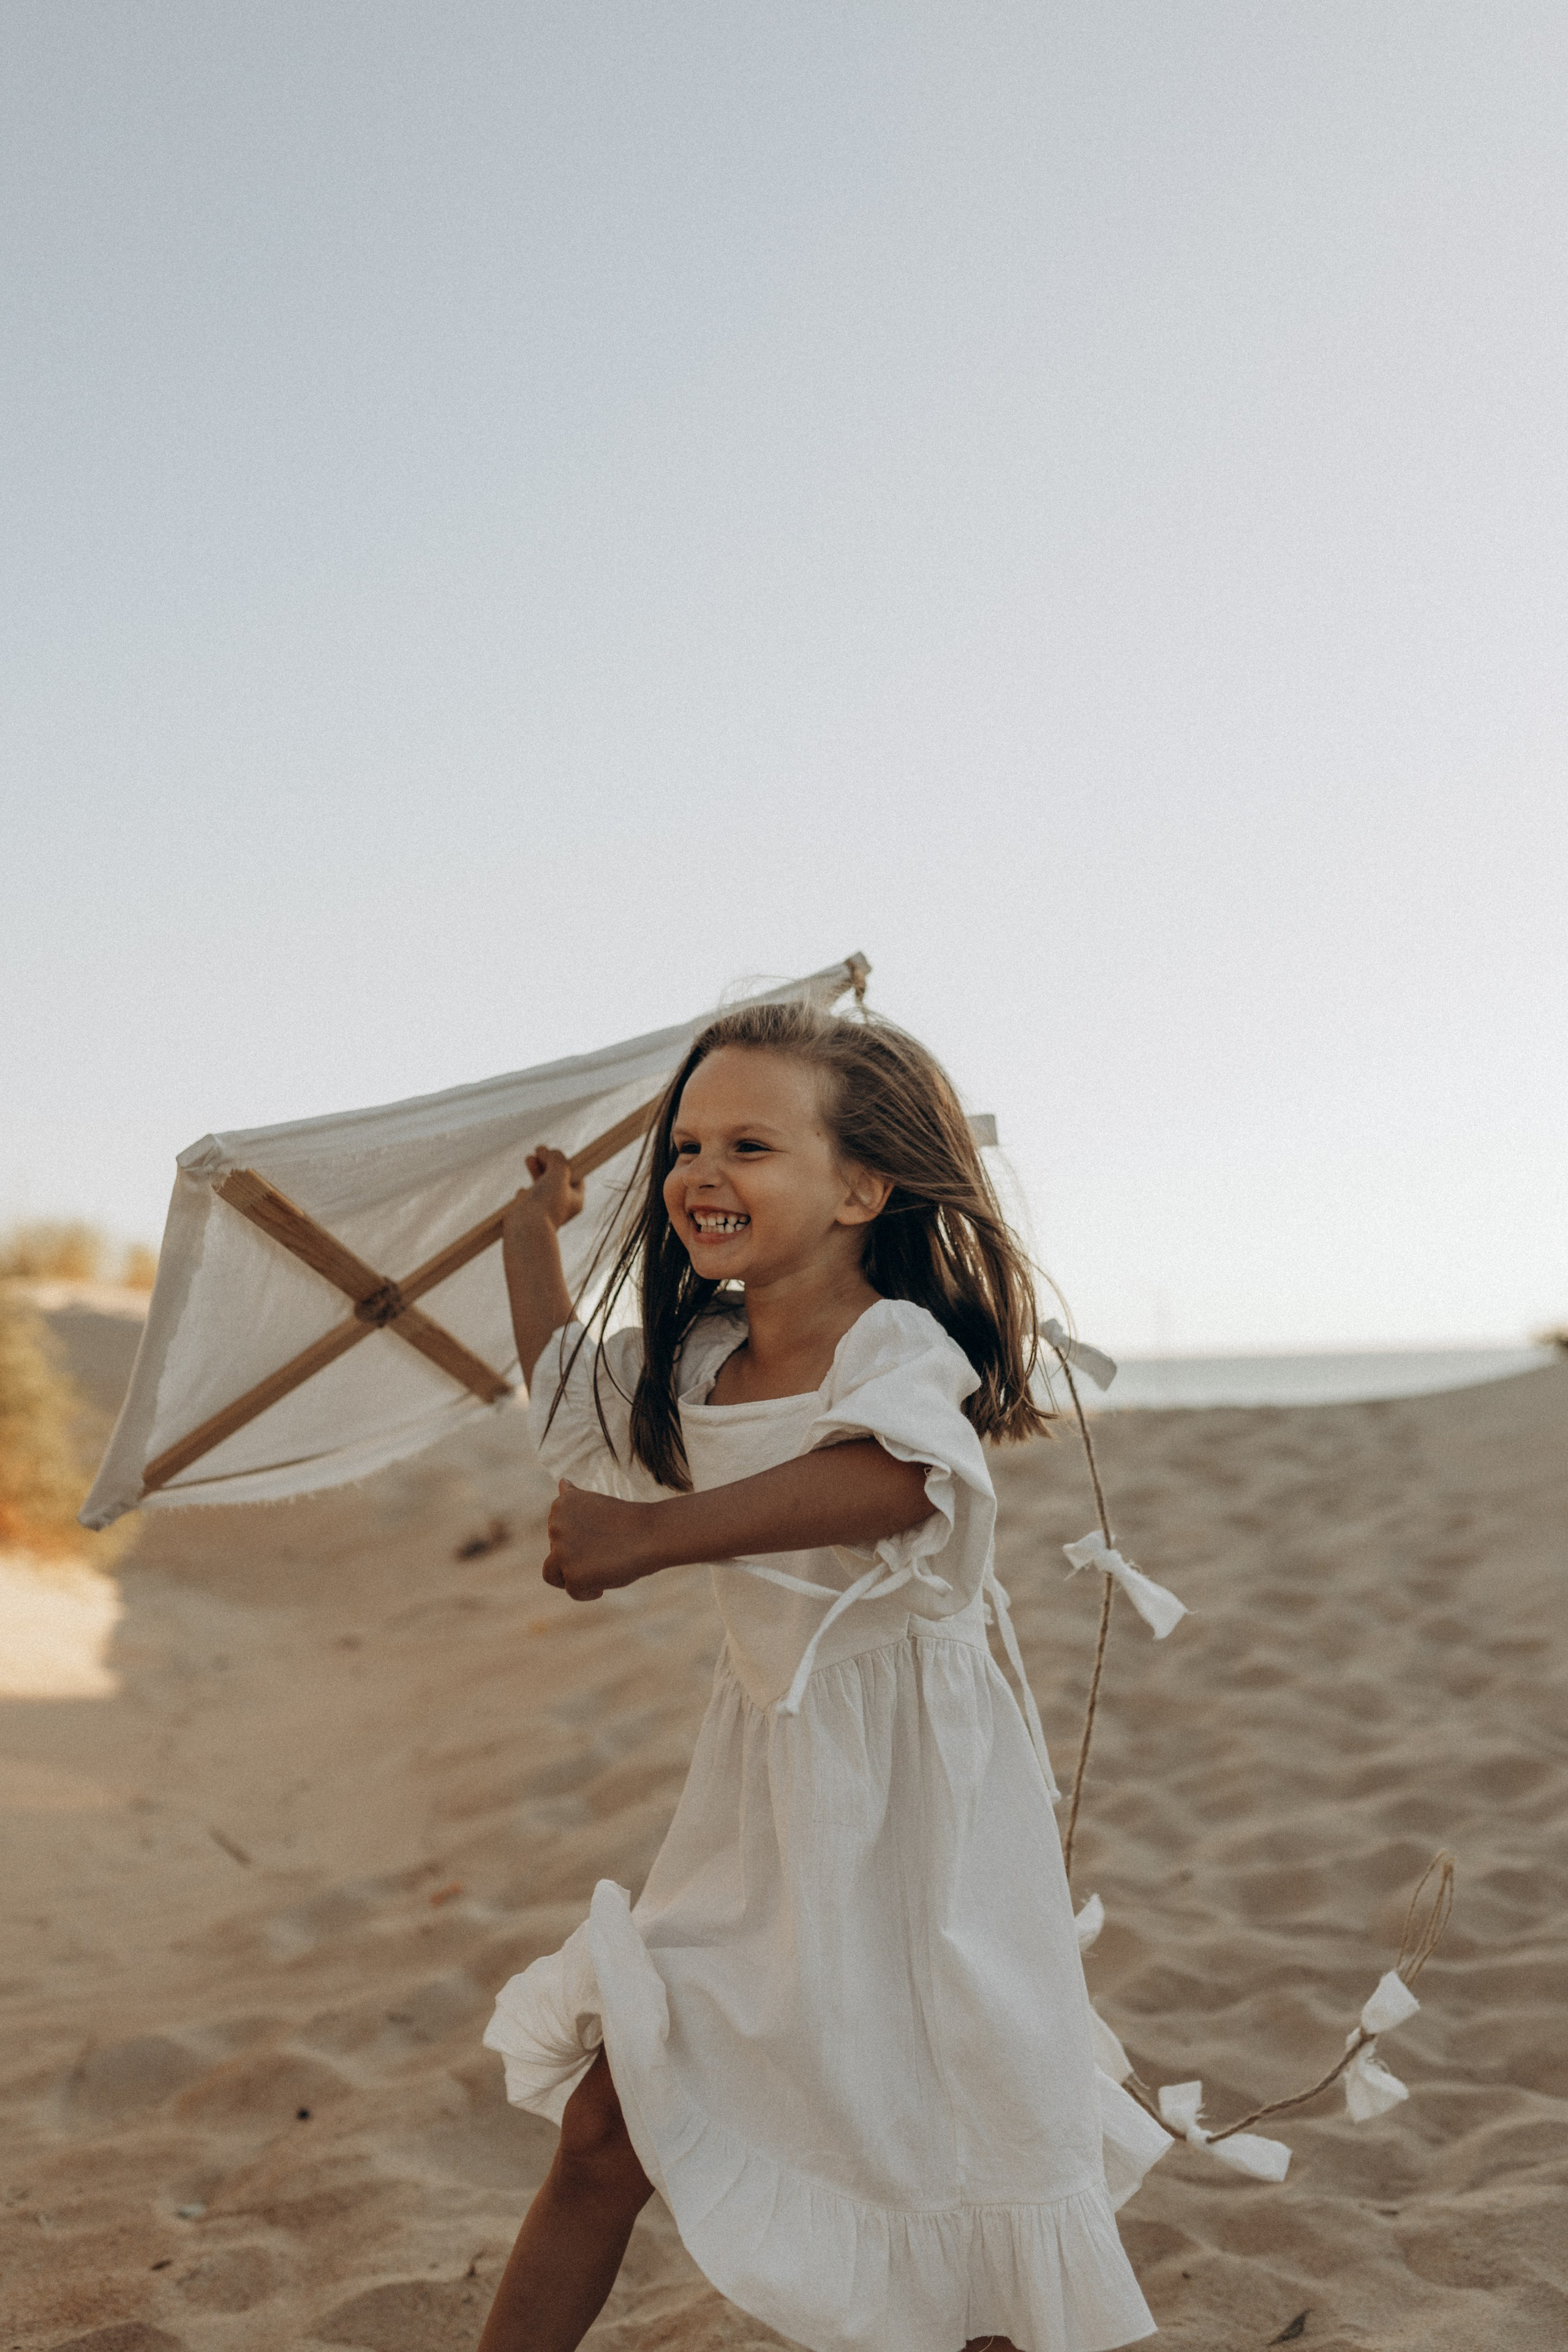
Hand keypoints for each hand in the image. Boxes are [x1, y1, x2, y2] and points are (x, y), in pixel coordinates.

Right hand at [510, 1146, 584, 1232]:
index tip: (553, 1153)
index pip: (575, 1176)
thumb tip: (550, 1152)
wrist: (526, 1227)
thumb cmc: (546, 1201)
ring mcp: (545, 1209)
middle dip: (547, 1162)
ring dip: (535, 1170)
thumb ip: (557, 1159)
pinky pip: (528, 1199)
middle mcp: (562, 1206)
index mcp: (576, 1200)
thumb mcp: (559, 1173)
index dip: (564, 1162)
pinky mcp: (529, 1213)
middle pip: (556, 1178)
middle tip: (539, 1149)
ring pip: (541, 1186)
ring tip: (529, 1158)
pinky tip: (522, 1193)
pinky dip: (525, 1192)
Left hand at [542, 1481, 657, 1600]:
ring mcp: (562, 1551)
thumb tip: (562, 1482)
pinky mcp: (573, 1575)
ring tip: (599, 1572)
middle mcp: (556, 1526)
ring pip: (553, 1575)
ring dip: (574, 1577)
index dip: (577, 1542)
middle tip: (606, 1553)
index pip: (555, 1534)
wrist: (653, 1534)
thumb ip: (574, 1500)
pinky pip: (573, 1592)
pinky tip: (604, 1585)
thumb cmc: (628, 1521)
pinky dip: (588, 1592)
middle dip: (576, 1559)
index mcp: (561, 1505)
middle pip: (554, 1555)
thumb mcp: (596, 1504)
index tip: (599, 1539)